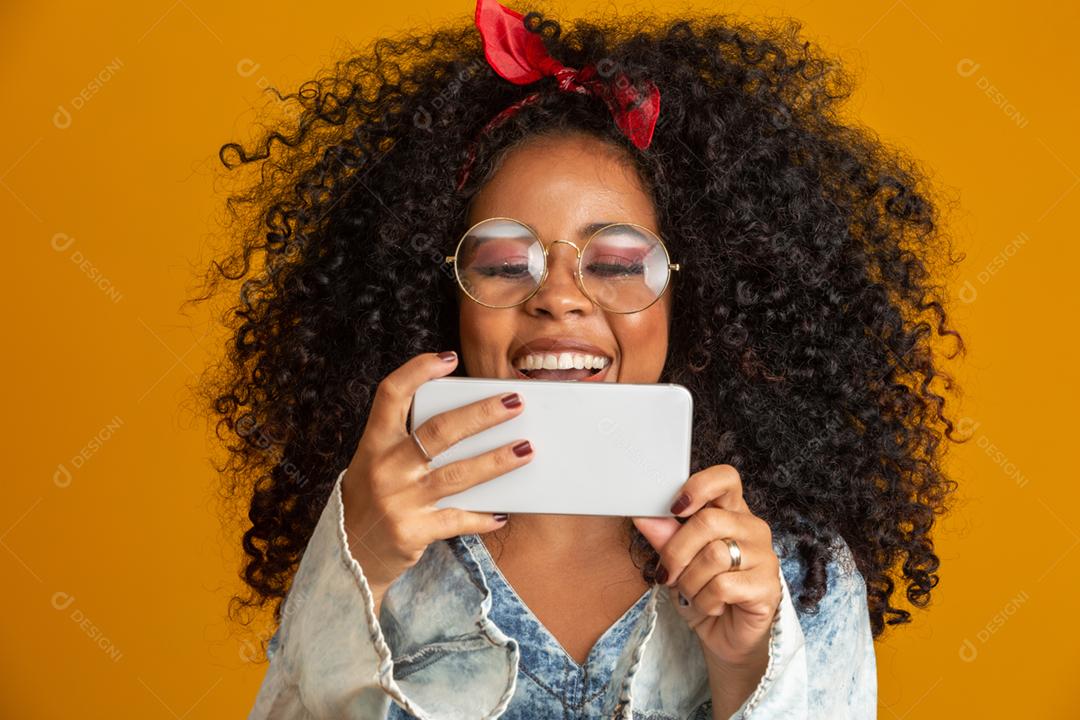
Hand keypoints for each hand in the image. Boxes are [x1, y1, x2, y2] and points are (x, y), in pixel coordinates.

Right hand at [340, 351, 533, 605]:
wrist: (348, 556)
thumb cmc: (373, 499)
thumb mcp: (376, 463)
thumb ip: (408, 442)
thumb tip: (468, 421)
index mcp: (374, 443)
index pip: (390, 394)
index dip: (417, 371)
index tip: (448, 358)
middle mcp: (385, 468)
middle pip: (439, 431)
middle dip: (482, 414)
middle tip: (514, 403)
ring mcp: (399, 501)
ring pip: (458, 474)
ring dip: (497, 461)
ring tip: (526, 449)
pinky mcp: (413, 532)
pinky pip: (458, 519)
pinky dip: (482, 516)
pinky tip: (503, 513)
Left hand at [632, 464, 780, 668]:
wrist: (725, 637)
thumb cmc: (703, 591)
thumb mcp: (677, 562)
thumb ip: (664, 537)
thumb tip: (643, 515)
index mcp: (731, 512)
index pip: (725, 478)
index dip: (698, 486)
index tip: (674, 507)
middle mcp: (752, 528)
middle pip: (707, 521)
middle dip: (676, 552)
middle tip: (667, 573)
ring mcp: (764, 556)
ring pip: (713, 555)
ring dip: (690, 582)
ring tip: (693, 593)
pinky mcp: (768, 586)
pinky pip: (723, 586)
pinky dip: (705, 600)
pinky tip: (711, 606)